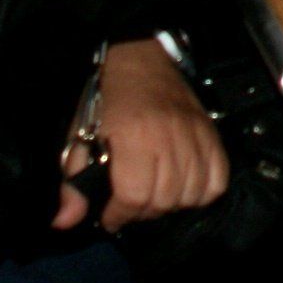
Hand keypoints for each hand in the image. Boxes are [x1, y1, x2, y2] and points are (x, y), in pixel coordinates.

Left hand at [54, 40, 225, 232]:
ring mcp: (194, 136)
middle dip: (142, 212)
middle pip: (163, 199)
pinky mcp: (211, 134)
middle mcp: (168, 137)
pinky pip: (217, 179)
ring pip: (191, 194)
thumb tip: (65, 221)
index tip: (110, 217)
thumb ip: (73, 183)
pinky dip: (201, 192)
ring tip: (154, 196)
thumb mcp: (80, 138)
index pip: (134, 194)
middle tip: (130, 205)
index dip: (119, 214)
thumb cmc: (106, 100)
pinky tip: (182, 188)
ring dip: (170, 205)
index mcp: (133, 137)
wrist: (139, 60)